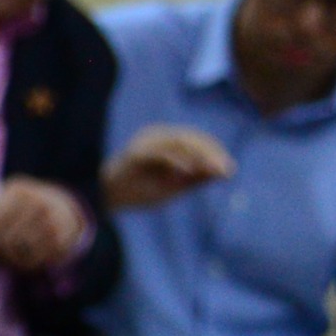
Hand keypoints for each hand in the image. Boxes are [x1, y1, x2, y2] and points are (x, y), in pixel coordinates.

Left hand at [0, 178, 90, 274]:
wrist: (63, 205)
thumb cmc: (18, 209)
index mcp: (17, 191)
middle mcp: (37, 202)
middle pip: (4, 239)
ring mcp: (53, 220)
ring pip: (19, 253)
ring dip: (8, 262)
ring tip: (4, 260)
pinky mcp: (63, 239)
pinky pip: (37, 261)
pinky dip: (26, 266)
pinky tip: (22, 262)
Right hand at [102, 125, 234, 212]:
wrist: (106, 199)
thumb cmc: (140, 192)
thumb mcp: (175, 187)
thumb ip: (197, 179)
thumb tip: (225, 171)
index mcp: (166, 141)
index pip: (197, 140)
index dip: (215, 152)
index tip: (229, 169)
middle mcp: (156, 136)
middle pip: (190, 137)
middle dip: (210, 153)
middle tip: (225, 170)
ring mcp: (145, 142)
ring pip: (178, 141)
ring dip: (198, 155)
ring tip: (213, 169)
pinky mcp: (135, 153)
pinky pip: (160, 153)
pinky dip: (176, 161)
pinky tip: (189, 172)